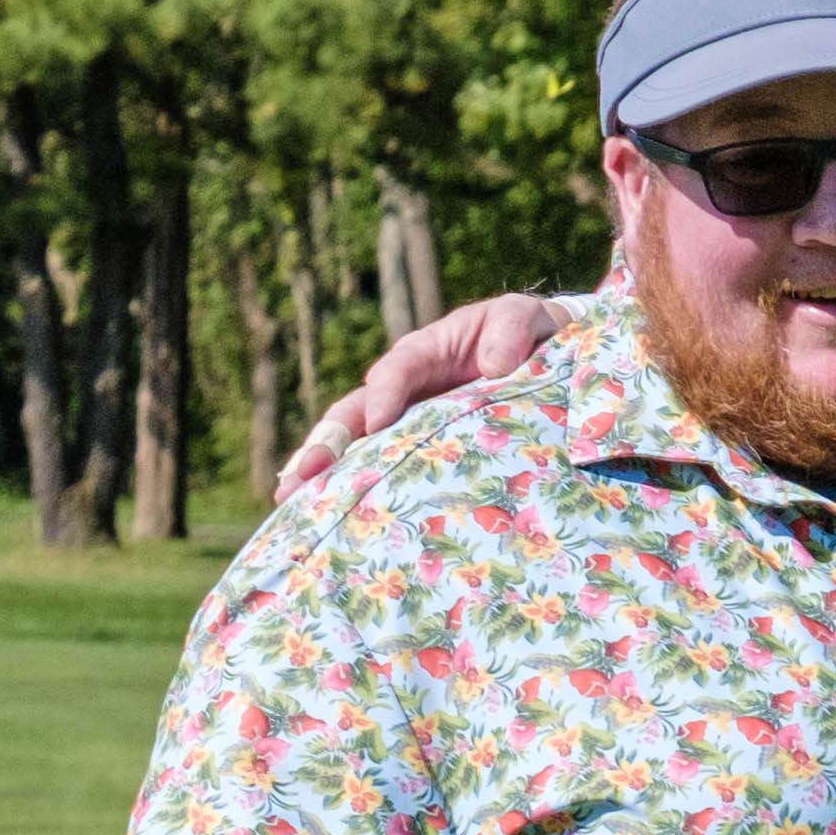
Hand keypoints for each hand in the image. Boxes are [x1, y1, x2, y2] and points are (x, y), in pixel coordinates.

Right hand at [277, 290, 566, 496]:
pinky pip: (383, 469)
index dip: (385, 394)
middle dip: (326, 444)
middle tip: (299, 475)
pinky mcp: (420, 451)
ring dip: (325, 474)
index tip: (378, 422)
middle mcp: (404, 390)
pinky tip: (328, 516)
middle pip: (355, 414)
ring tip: (291, 501)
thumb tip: (494, 365)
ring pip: (356, 447)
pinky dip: (356, 489)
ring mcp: (407, 423)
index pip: (398, 370)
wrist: (544, 358)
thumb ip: (510, 330)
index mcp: (425, 353)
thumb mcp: (524, 318)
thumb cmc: (529, 334)